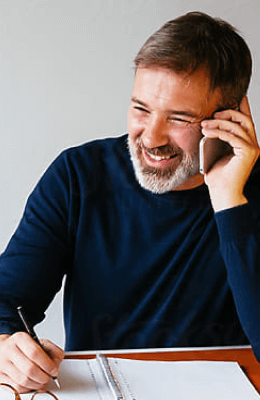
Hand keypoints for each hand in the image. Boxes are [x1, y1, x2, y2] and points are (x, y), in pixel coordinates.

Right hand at [0, 332, 63, 392]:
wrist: (3, 349)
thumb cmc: (23, 346)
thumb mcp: (39, 342)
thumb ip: (52, 350)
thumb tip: (56, 365)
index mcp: (20, 339)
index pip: (35, 353)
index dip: (48, 364)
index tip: (54, 370)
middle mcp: (9, 351)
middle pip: (30, 369)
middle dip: (44, 377)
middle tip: (49, 377)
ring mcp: (3, 365)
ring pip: (24, 381)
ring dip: (37, 384)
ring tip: (42, 380)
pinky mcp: (1, 377)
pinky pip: (17, 388)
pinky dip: (28, 388)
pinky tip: (33, 383)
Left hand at [201, 96, 259, 210]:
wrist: (223, 193)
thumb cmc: (218, 177)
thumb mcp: (215, 153)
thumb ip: (217, 140)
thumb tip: (209, 125)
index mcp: (246, 144)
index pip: (245, 121)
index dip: (241, 107)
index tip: (234, 96)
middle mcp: (253, 144)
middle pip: (244, 119)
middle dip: (228, 113)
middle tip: (212, 115)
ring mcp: (252, 148)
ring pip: (238, 126)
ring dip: (219, 123)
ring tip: (204, 125)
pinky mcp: (248, 152)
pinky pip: (233, 136)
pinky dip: (219, 132)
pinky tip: (207, 132)